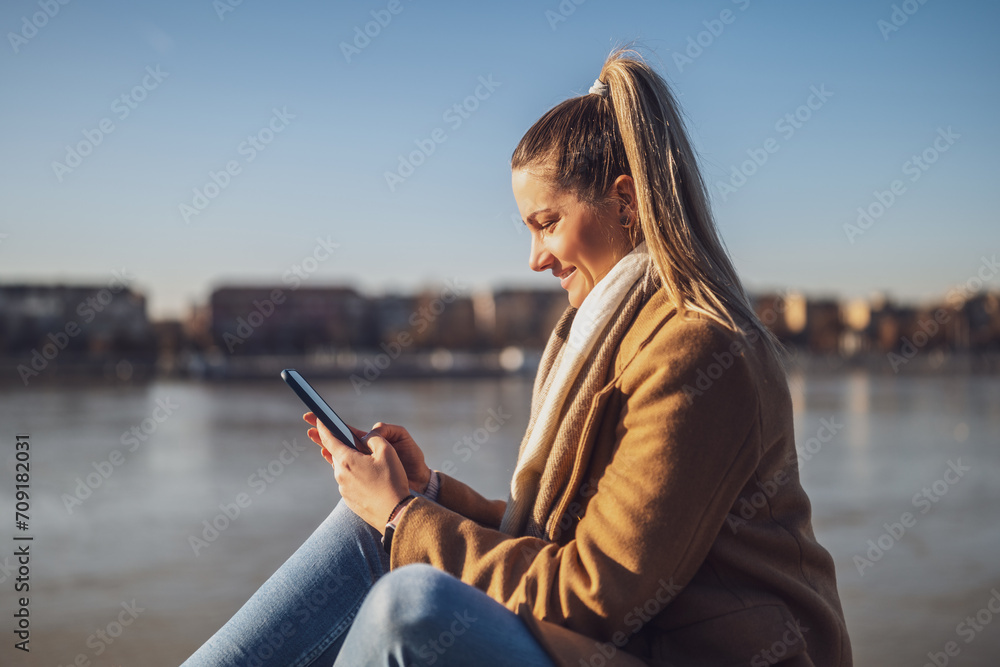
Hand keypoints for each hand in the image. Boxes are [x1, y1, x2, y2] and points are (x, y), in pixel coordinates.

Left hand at [302, 414, 431, 493]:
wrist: (395, 513)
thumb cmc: (392, 481)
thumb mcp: (387, 451)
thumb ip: (373, 438)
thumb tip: (365, 437)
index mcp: (346, 459)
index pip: (329, 438)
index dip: (323, 426)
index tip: (319, 418)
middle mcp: (340, 474)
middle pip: (338, 454)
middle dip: (343, 446)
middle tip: (356, 443)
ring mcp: (343, 489)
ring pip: (345, 469)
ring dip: (353, 463)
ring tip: (372, 465)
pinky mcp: (349, 500)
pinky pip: (350, 482)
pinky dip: (357, 477)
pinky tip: (373, 480)